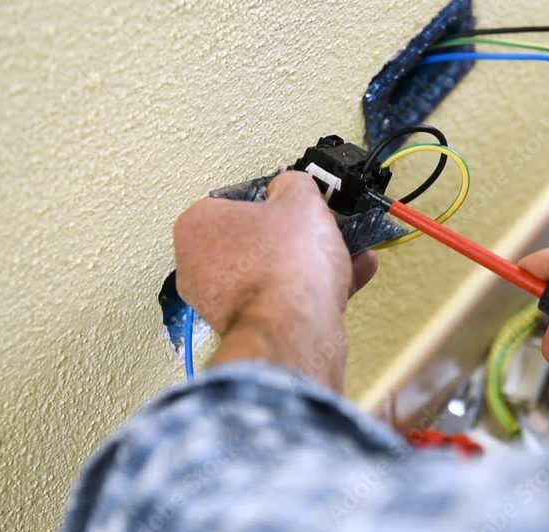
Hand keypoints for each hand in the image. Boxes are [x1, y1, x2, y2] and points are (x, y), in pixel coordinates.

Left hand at [174, 172, 377, 390]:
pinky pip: (285, 298)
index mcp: (197, 226)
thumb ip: (294, 184)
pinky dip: (315, 287)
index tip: (294, 201)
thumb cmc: (285, 266)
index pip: (235, 201)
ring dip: (311, 261)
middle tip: (319, 226)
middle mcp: (200, 268)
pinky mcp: (252, 328)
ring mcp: (223, 303)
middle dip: (294, 234)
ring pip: (273, 271)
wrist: (297, 330)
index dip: (272, 199)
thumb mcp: (301, 199)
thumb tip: (292, 187)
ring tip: (346, 250)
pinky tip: (351, 274)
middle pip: (255, 240)